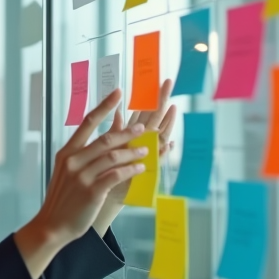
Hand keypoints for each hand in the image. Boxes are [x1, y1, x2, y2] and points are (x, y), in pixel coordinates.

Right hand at [14, 89, 147, 278]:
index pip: (87, 122)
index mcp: (67, 152)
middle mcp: (73, 161)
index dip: (104, 106)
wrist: (52, 225)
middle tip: (143, 128)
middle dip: (128, 132)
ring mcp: (82, 176)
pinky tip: (141, 168)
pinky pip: (117, 175)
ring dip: (133, 152)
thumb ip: (81, 156)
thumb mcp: (66, 172)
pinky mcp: (92, 191)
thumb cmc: (63, 199)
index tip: (117, 93)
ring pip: (114, 156)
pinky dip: (131, 170)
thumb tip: (103, 143)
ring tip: (146, 151)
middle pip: (106, 139)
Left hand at [103, 78, 178, 206]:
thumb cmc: (106, 174)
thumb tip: (116, 112)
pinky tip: (168, 142)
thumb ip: (116, 130)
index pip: (144, 112)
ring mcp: (144, 154)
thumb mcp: (109, 148)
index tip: (157, 81)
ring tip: (173, 106)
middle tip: (168, 82)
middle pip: (153, 117)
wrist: (105, 197)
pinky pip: (156, 158)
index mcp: (132, 135)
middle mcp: (140, 142)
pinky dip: (162, 151)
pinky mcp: (145, 170)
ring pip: (158, 134)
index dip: (151, 97)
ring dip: (166, 121)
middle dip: (160, 101)